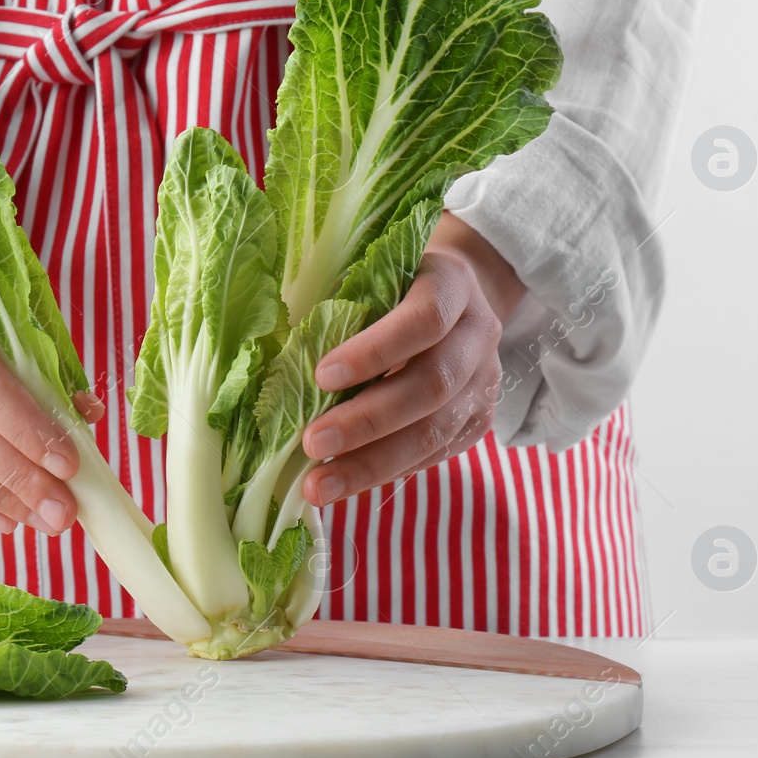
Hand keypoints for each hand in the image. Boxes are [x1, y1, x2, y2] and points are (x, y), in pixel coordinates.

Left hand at [300, 212, 524, 506]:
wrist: (458, 297)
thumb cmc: (393, 284)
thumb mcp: (371, 273)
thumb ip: (338, 305)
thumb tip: (272, 356)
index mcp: (452, 284)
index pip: (425, 318)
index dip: (376, 350)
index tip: (322, 375)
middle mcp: (478, 334)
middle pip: (431, 385)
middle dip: (367, 421)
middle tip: (312, 444)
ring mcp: (484, 382)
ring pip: (435, 431)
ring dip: (373, 463)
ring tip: (320, 484)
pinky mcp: (478, 421)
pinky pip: (434, 455)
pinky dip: (386, 470)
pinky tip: (345, 483)